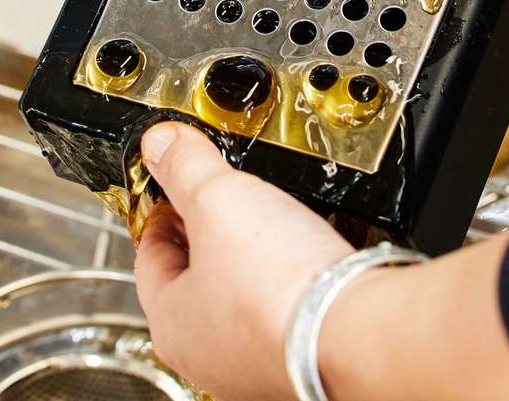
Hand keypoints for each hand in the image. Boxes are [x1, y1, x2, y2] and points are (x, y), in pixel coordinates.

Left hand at [132, 122, 508, 400]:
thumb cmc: (280, 286)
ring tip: (273, 227)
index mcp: (172, 323)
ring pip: (244, 300)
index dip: (164, 211)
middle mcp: (209, 357)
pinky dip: (294, 287)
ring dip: (255, 264)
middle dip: (210, 239)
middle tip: (225, 203)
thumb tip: (161, 144)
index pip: (151, 256)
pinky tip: (310, 261)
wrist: (357, 331)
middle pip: (196, 281)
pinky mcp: (304, 361)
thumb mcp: (218, 200)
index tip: (178, 189)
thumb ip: (185, 167)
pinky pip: (289, 315)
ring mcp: (258, 365)